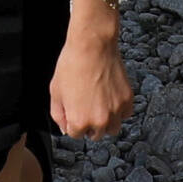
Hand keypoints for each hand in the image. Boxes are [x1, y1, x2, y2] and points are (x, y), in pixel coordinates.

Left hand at [51, 26, 133, 142]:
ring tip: (98, 105)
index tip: (74, 110)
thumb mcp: (55, 92)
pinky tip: (110, 98)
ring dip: (106, 122)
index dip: (72, 122)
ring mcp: (116, 111)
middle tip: (86, 106)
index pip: (75, 134)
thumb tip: (65, 127)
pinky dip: (119, 110)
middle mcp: (100, 121)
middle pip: (95, 135)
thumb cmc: (72, 65)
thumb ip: (58, 115)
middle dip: (89, 124)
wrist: (92, 46)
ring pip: (112, 129)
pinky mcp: (127, 100)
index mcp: (79, 121)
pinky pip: (125, 115)